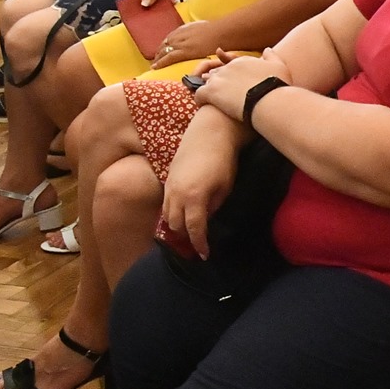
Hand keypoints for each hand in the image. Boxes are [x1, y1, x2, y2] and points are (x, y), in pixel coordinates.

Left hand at [151, 20, 227, 67]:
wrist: (224, 32)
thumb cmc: (220, 30)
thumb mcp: (205, 27)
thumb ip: (199, 32)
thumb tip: (200, 37)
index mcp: (185, 28)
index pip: (171, 37)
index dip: (165, 44)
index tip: (162, 49)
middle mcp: (180, 34)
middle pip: (165, 44)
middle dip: (159, 51)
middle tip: (155, 59)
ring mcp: (182, 43)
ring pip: (164, 51)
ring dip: (157, 58)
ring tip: (154, 65)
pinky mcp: (185, 51)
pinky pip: (169, 57)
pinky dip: (161, 62)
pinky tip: (155, 67)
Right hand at [160, 117, 242, 258]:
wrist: (210, 133)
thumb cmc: (224, 160)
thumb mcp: (224, 188)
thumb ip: (213, 206)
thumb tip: (205, 219)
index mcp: (194, 198)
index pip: (193, 229)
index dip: (199, 244)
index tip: (204, 255)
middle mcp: (177, 194)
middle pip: (175, 225)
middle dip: (184, 238)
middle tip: (195, 246)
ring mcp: (169, 186)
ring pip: (166, 215)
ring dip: (175, 226)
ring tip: (187, 234)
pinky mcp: (167, 178)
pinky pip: (165, 203)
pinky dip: (171, 213)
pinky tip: (181, 216)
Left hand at [191, 53, 291, 121]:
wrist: (268, 101)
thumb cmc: (276, 85)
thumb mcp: (279, 66)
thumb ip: (272, 56)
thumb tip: (267, 50)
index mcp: (242, 61)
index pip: (231, 64)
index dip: (231, 72)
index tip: (233, 80)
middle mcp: (228, 67)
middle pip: (218, 72)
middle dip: (219, 80)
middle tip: (222, 91)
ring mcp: (219, 79)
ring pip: (207, 82)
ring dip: (209, 88)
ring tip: (211, 98)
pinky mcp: (211, 92)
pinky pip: (199, 94)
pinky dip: (200, 98)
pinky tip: (203, 104)